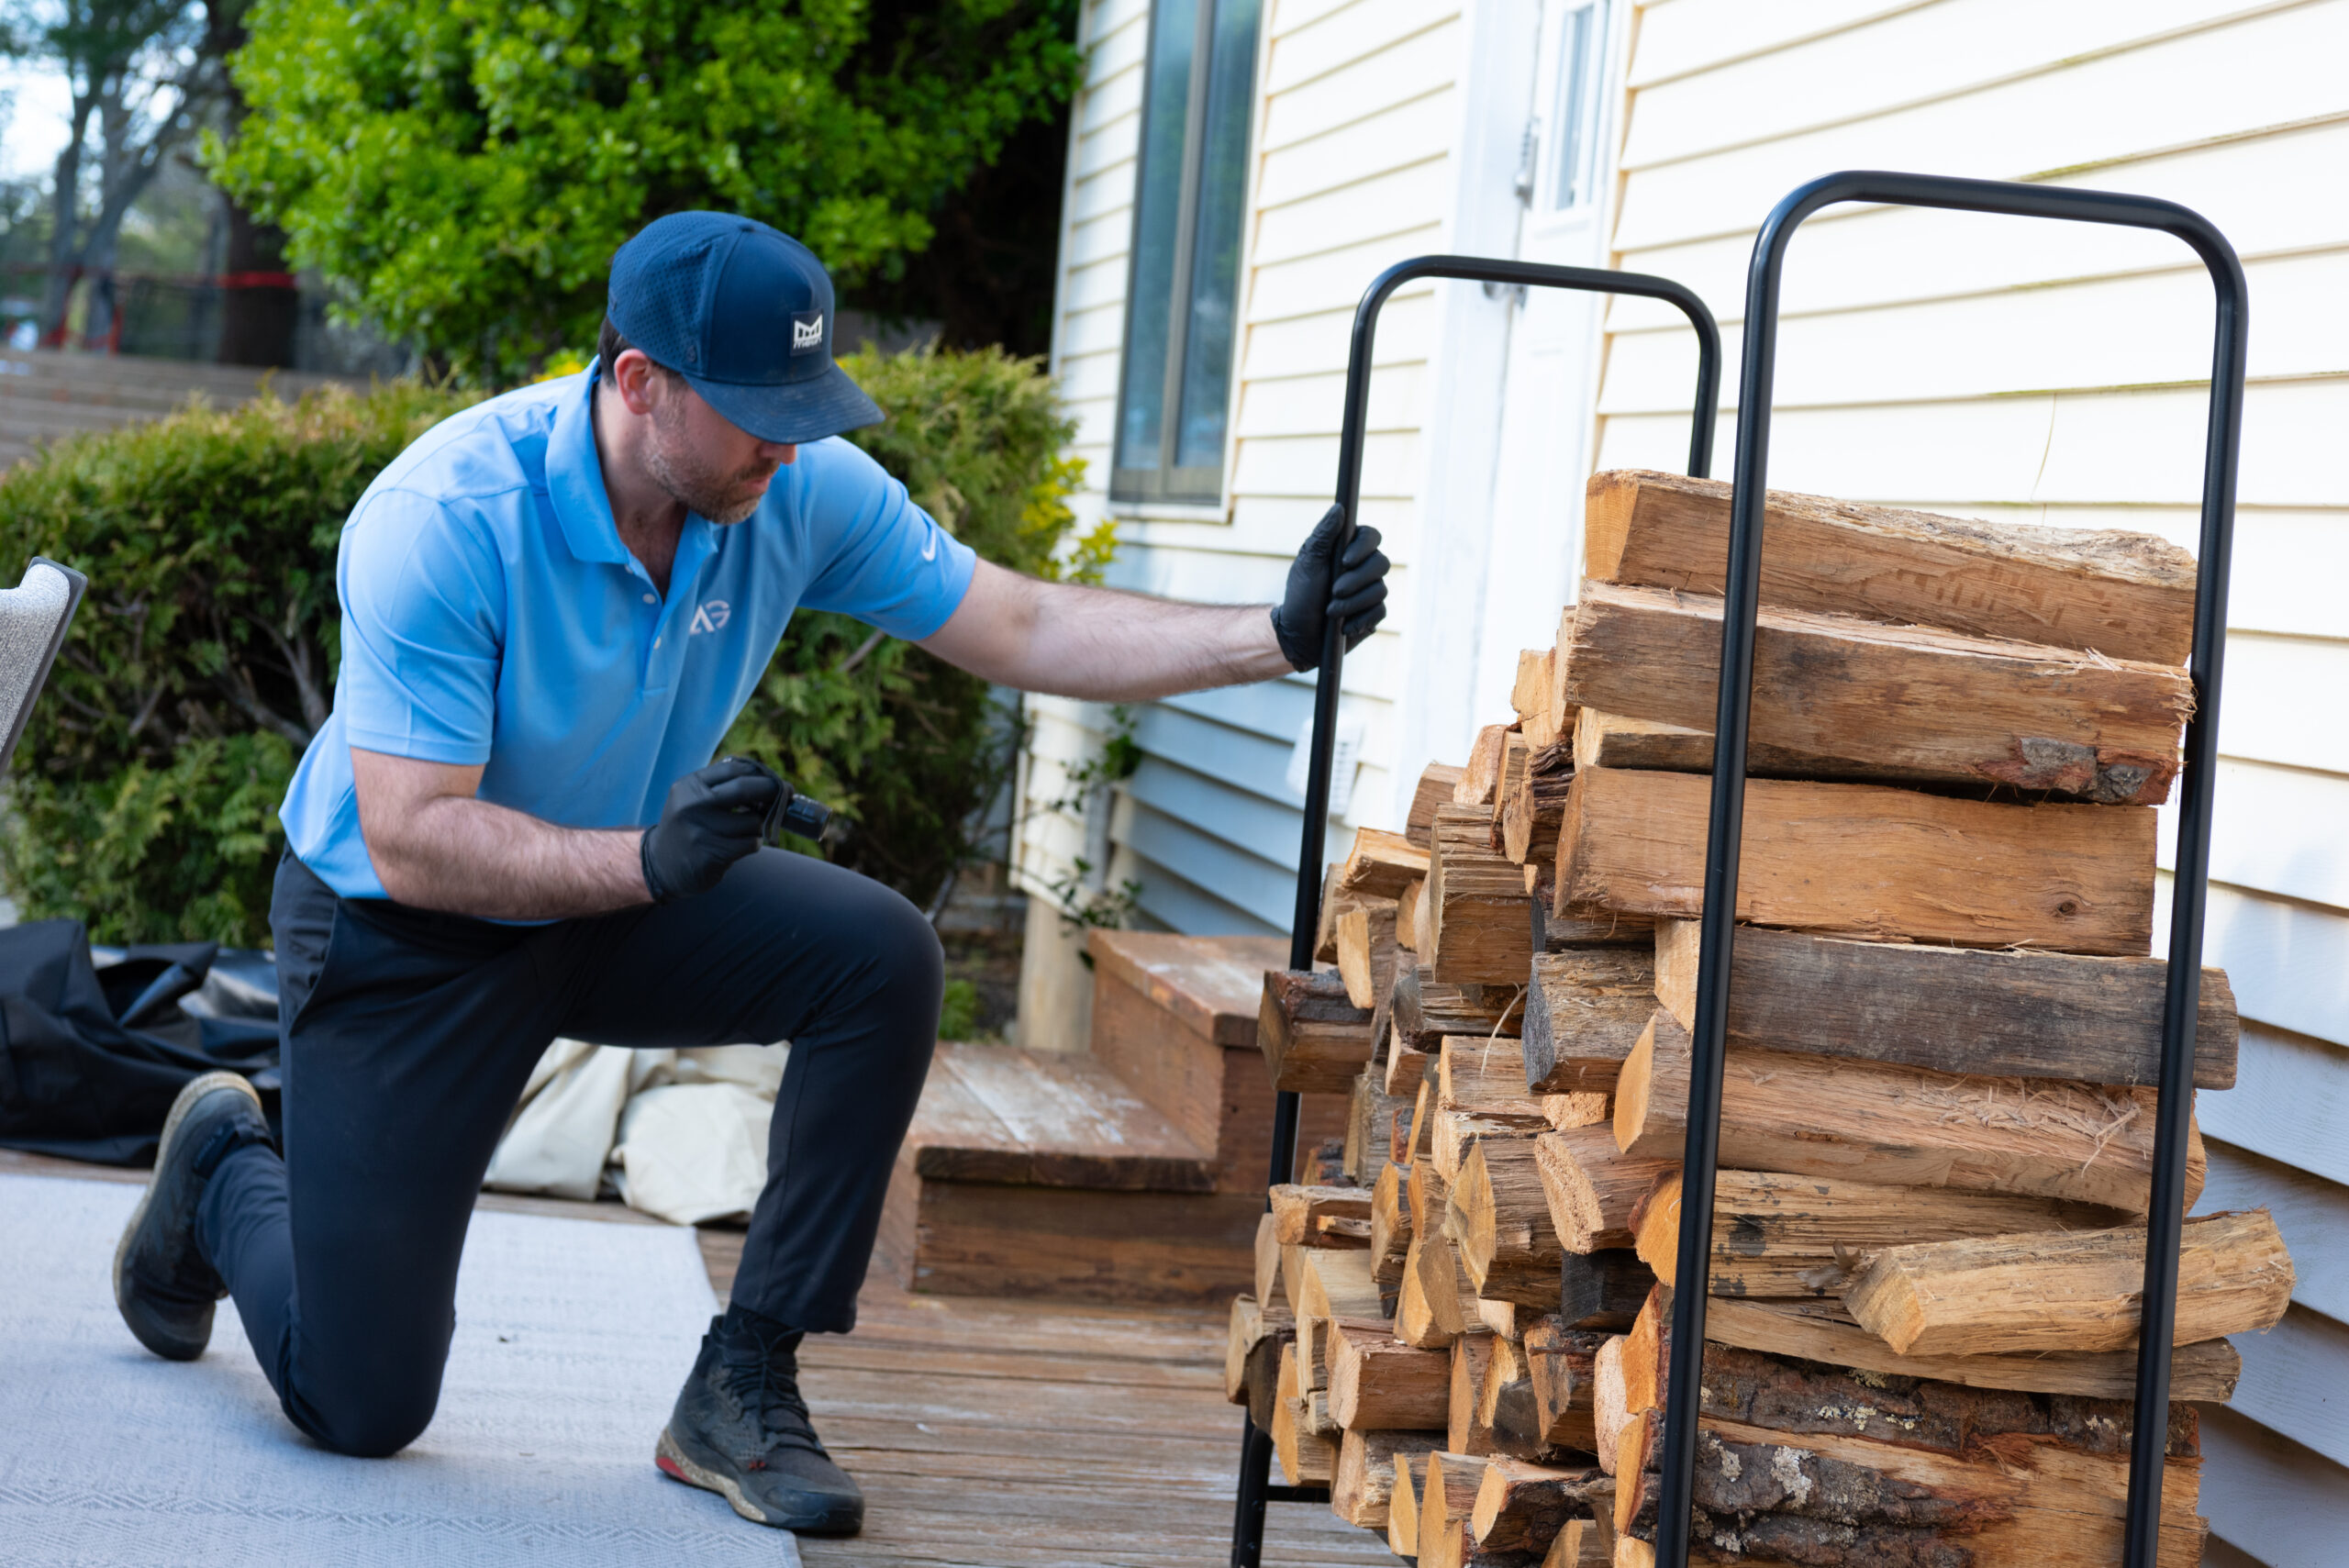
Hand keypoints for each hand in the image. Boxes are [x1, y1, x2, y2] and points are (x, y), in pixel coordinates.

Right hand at [640, 757, 783, 902]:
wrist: (661, 866)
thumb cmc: (689, 828)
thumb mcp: (693, 800)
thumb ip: (722, 787)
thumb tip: (769, 780)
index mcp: (689, 786)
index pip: (734, 769)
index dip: (761, 773)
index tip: (776, 780)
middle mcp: (693, 805)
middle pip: (745, 788)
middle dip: (773, 791)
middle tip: (788, 794)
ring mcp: (702, 830)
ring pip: (753, 821)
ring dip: (759, 827)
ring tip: (745, 832)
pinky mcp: (713, 854)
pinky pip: (751, 843)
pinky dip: (753, 844)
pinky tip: (738, 847)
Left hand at [1270, 504, 1388, 670]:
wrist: (1299, 634)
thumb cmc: (1301, 595)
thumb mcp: (1308, 563)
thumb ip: (1324, 535)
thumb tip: (1339, 508)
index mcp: (1348, 550)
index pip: (1370, 536)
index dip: (1363, 547)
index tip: (1345, 561)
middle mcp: (1364, 568)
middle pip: (1381, 563)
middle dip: (1356, 580)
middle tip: (1334, 591)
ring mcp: (1371, 590)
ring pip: (1380, 590)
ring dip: (1353, 603)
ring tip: (1331, 611)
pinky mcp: (1373, 613)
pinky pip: (1380, 612)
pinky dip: (1360, 619)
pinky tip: (1344, 626)